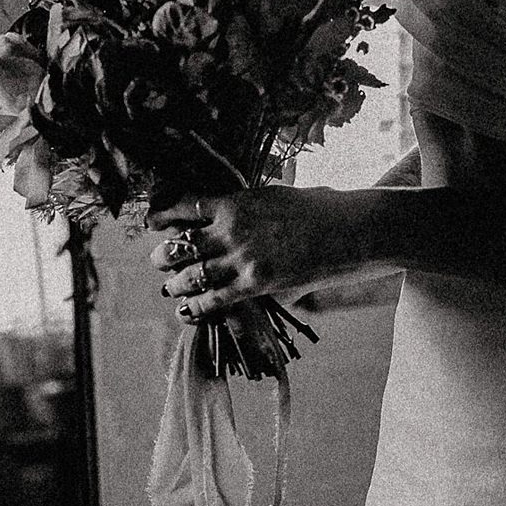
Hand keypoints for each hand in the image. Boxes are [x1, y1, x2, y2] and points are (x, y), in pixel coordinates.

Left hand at [148, 187, 370, 321]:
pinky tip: (186, 310)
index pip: (185, 206)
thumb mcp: (275, 195)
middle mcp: (233, 230)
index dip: (163, 215)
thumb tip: (224, 216)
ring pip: (194, 274)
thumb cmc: (320, 207)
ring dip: (176, 282)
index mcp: (236, 201)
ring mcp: (245, 258)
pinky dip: (196, 306)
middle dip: (164, 254)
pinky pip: (216, 299)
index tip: (152, 223)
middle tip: (156, 260)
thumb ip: (246, 207)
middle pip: (182, 244)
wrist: (353, 228)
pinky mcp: (259, 284)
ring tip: (169, 287)